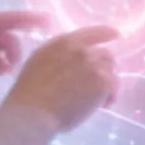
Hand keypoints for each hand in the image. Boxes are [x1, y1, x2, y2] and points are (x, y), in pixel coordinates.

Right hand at [1, 26, 120, 132]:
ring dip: (107, 82)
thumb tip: (72, 57)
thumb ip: (60, 53)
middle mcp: (83, 51)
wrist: (33, 112)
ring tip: (98, 98)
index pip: (93, 32)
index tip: (115, 35)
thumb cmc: (29, 91)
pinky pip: (113, 87)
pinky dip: (110, 96)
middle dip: (103, 67)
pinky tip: (103, 106)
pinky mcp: (102, 84)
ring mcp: (94, 66)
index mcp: (65, 42)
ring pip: (110, 70)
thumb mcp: (40, 60)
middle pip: (104, 54)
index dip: (106, 33)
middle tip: (97, 82)